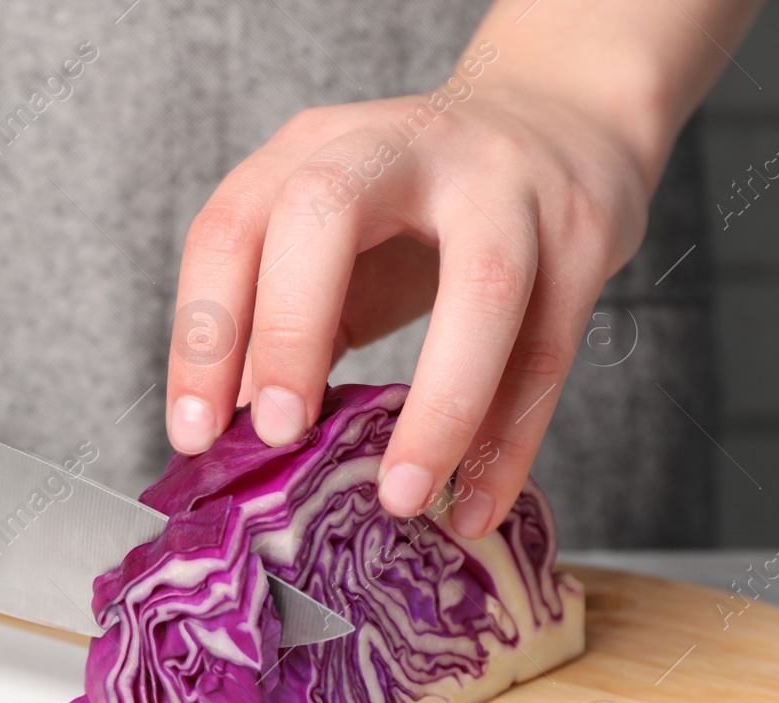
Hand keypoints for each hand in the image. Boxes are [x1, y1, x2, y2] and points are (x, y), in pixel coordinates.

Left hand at [166, 76, 653, 538]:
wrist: (559, 119)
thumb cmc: (416, 211)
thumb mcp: (332, 249)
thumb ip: (281, 329)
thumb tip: (231, 447)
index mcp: (310, 150)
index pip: (229, 229)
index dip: (204, 334)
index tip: (195, 436)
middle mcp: (398, 146)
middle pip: (325, 210)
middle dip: (292, 325)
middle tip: (280, 436)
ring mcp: (502, 180)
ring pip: (482, 285)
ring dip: (439, 407)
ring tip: (401, 499)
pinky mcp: (583, 229)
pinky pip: (549, 348)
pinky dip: (510, 440)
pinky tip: (474, 506)